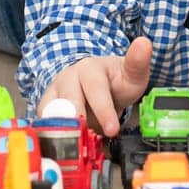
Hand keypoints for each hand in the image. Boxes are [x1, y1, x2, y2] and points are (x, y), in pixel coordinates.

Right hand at [38, 37, 152, 136]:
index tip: (113, 129)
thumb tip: (144, 42)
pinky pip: (44, 123)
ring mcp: (55, 94)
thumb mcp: (131, 73)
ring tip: (77, 146)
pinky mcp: (46, 109)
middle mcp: (68, 79)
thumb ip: (137, 62)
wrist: (100, 85)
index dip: (103, 110)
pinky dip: (53, 135)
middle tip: (88, 140)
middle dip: (78, 122)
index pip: (95, 89)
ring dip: (63, 130)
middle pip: (68, 102)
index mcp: (89, 68)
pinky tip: (65, 146)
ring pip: (51, 112)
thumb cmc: (115, 81)